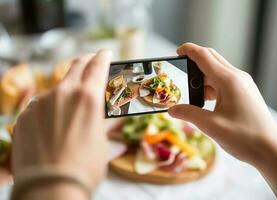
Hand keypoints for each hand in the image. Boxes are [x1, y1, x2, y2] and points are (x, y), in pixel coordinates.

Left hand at [13, 50, 111, 191]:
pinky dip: (49, 107)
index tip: (105, 53)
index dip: (103, 57)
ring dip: (66, 89)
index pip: (97, 66)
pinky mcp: (25, 115)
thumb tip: (105, 113)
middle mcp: (62, 94)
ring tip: (71, 102)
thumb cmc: (84, 166)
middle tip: (91, 62)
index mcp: (87, 97)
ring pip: (56, 87)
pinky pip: (40, 105)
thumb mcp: (101, 140)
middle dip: (85, 62)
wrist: (50, 187)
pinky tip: (52, 122)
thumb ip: (101, 119)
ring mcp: (40, 103)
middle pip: (75, 67)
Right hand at [169, 43, 276, 163]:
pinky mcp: (245, 92)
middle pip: (211, 59)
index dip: (189, 50)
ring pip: (217, 71)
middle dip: (194, 63)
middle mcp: (237, 78)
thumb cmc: (244, 137)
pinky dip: (211, 86)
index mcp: (229, 81)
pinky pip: (224, 82)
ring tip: (191, 93)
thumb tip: (172, 110)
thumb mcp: (211, 126)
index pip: (204, 56)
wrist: (270, 150)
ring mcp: (243, 84)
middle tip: (180, 73)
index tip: (177, 52)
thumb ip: (188, 114)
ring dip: (202, 78)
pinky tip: (204, 100)